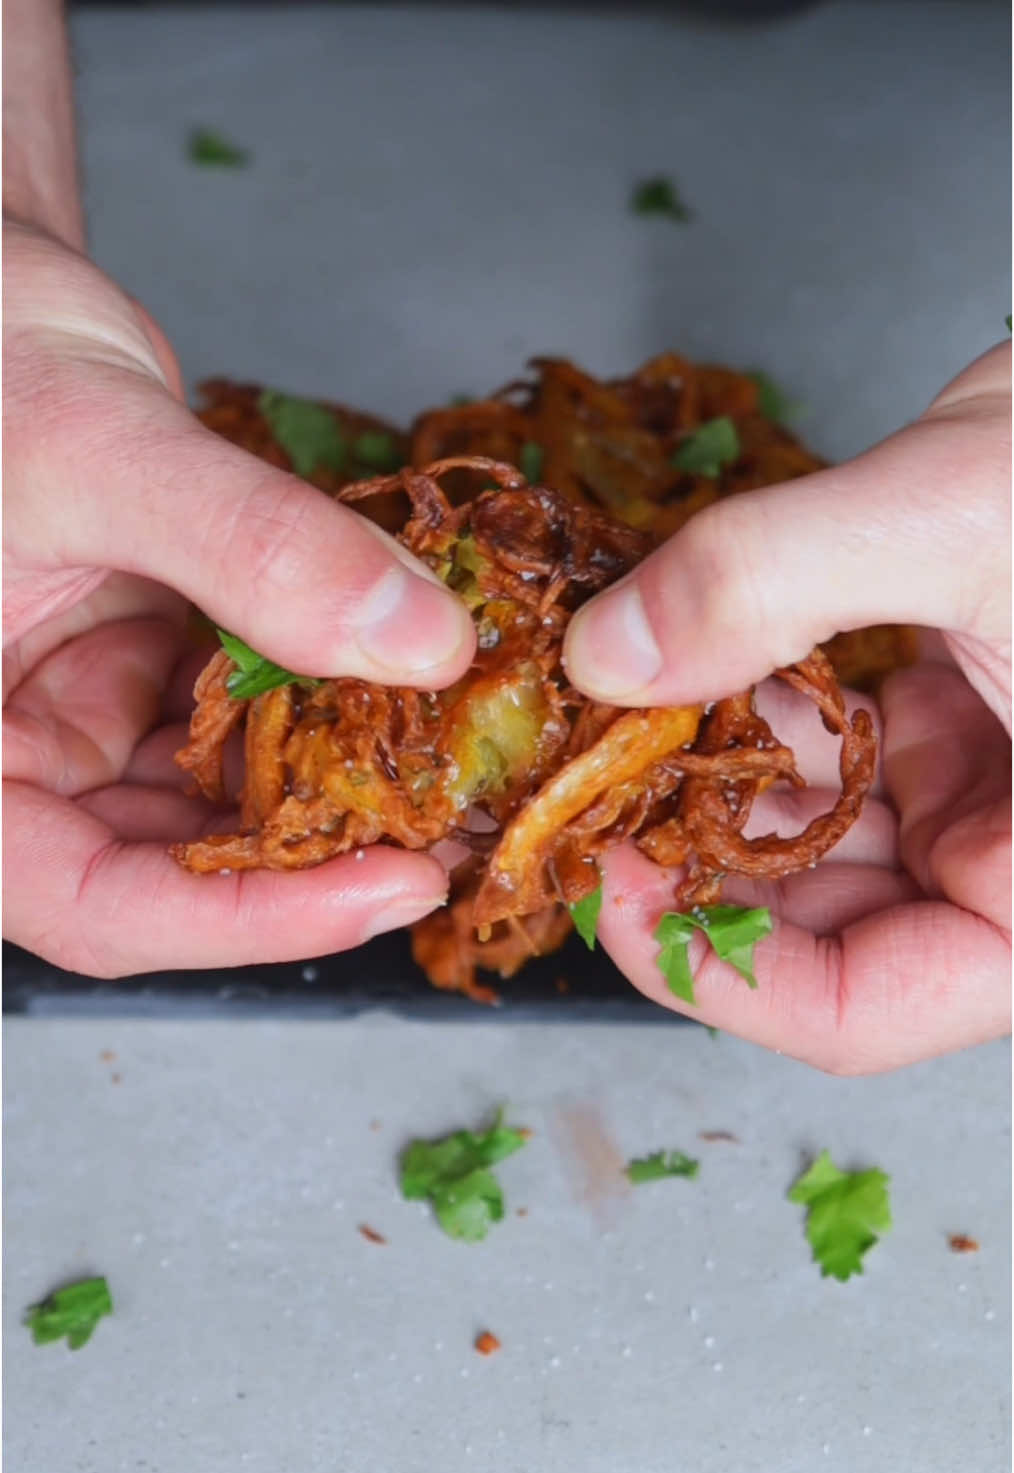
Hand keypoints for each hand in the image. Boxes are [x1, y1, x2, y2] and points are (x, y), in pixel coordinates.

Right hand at [2, 221, 475, 975]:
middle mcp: (17, 758)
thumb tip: (417, 641)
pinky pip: (240, 721)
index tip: (384, 890)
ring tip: (444, 775)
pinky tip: (398, 691)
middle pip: (169, 870)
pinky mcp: (144, 672)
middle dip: (314, 863)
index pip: (91, 903)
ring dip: (329, 793)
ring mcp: (84, 718)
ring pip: (217, 804)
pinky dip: (319, 712)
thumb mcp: (97, 448)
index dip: (243, 923)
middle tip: (449, 837)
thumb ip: (252, 547)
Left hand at [563, 345, 1010, 1071]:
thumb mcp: (968, 508)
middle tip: (590, 788)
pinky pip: (842, 766)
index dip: (714, 976)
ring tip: (639, 715)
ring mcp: (998, 797)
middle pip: (823, 934)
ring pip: (821, 847)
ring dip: (718, 787)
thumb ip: (774, 576)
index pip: (863, 1011)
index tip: (605, 889)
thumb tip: (608, 654)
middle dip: (695, 869)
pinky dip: (765, 724)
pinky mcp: (971, 727)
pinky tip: (713, 667)